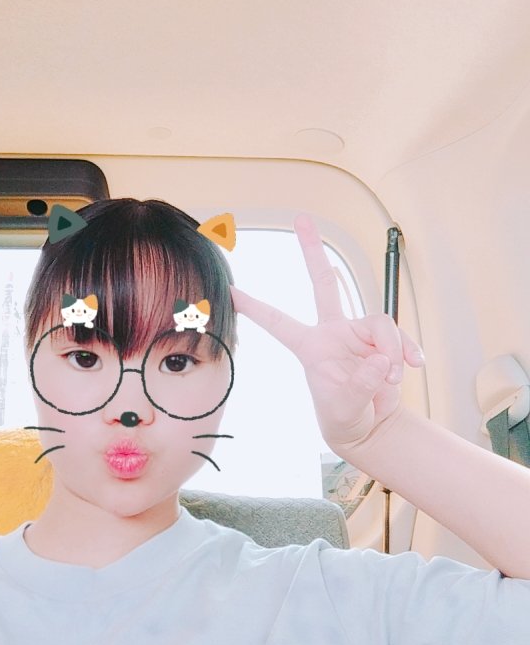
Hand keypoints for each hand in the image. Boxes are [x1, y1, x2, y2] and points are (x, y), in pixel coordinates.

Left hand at [231, 214, 424, 453]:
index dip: (256, 307)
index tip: (231, 290)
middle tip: (302, 219)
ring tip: (392, 379)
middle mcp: (333, 332)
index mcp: (311, 346)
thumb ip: (362, 383)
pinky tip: (413, 367)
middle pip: (325, 282)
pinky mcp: (384, 341)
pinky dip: (408, 352)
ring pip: (381, 324)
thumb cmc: (345, 416)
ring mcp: (359, 334)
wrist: (371, 425)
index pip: (278, 321)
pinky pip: (400, 338)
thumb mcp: (347, 406)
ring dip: (393, 351)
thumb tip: (383, 358)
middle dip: (313, 250)